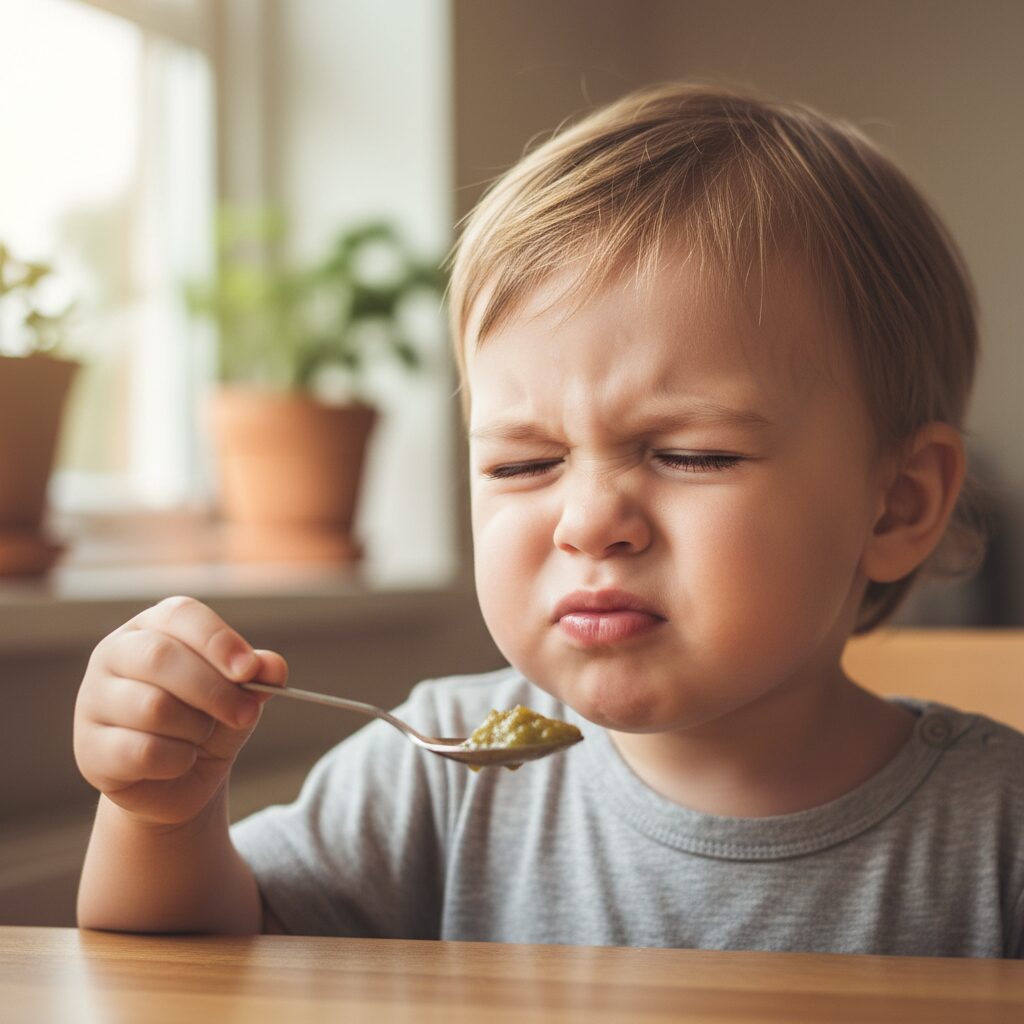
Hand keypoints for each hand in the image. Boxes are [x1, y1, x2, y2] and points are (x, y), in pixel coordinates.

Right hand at [73, 596, 287, 826]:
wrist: (178, 780)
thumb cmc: (207, 722)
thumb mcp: (240, 696)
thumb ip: (257, 677)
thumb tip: (273, 666)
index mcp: (152, 627)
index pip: (180, 614)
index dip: (217, 640)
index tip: (250, 669)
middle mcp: (114, 654)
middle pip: (160, 658)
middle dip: (214, 690)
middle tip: (246, 714)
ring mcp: (93, 700)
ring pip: (152, 707)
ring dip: (195, 728)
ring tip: (202, 737)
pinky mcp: (89, 748)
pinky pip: (143, 751)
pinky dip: (177, 760)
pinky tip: (181, 761)